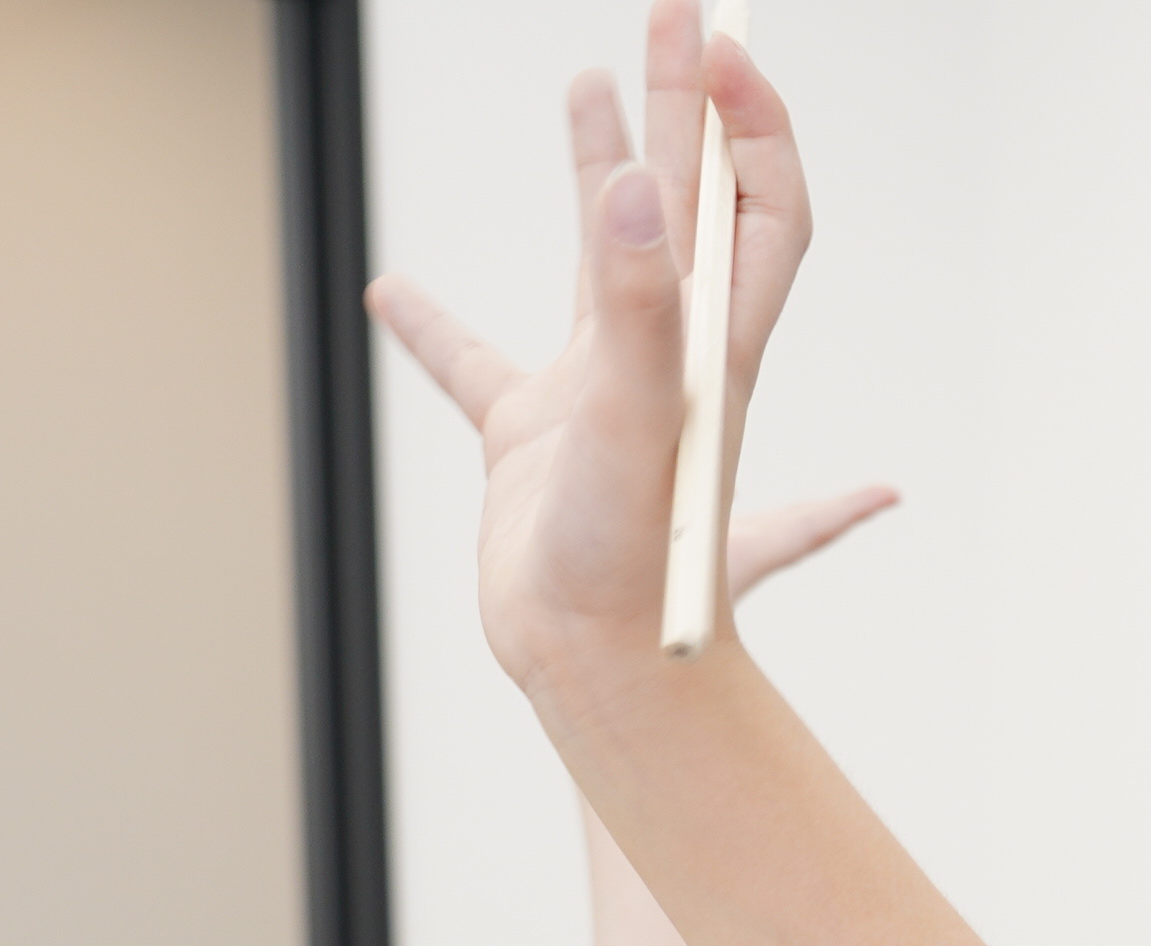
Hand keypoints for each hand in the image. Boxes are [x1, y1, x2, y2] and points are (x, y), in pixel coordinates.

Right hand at [364, 5, 829, 705]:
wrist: (602, 674)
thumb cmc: (634, 569)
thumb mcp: (641, 422)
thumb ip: (637, 306)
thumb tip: (631, 189)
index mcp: (711, 345)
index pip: (760, 208)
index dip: (751, 126)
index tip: (717, 50)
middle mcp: (665, 358)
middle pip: (690, 204)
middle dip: (688, 103)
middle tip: (681, 10)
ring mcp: (600, 395)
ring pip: (599, 258)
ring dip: (601, 168)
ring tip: (587, 79)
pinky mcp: (534, 442)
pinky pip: (477, 365)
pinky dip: (435, 325)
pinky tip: (391, 293)